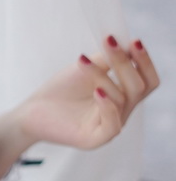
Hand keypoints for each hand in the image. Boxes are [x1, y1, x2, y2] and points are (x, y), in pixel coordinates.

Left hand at [18, 36, 159, 150]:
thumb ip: (108, 59)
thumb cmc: (60, 90)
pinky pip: (112, 125)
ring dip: (102, 76)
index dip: (145, 62)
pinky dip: (107, 106)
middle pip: (139, 88)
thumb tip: (129, 45)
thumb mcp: (87, 68)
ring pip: (121, 99)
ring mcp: (109, 126)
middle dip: (125, 63)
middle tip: (109, 43)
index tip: (134, 41)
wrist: (31, 111)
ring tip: (82, 61)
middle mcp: (121, 112)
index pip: (147, 81)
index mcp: (123, 96)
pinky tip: (98, 91)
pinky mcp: (95, 139)